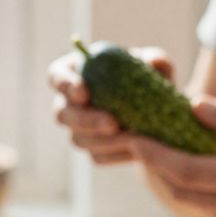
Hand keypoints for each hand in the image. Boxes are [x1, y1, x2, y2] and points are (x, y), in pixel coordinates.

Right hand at [47, 46, 173, 163]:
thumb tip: (152, 61)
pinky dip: (115, 155)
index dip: (65, 84)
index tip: (84, 92)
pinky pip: (96, 157)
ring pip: (78, 139)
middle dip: (86, 120)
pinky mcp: (93, 150)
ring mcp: (78, 129)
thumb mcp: (156, 66)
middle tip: (111, 124)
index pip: (56, 76)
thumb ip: (155, 60)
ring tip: (129, 139)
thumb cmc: (149, 79)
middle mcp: (70, 103)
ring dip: (102, 141)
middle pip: (62, 113)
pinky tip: (135, 152)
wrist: (159, 113)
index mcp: (77, 73)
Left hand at [130, 98, 215, 216]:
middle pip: (183, 192)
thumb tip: (194, 106)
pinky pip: (214, 209)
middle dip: (158, 167)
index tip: (136, 139)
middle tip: (141, 140)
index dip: (156, 157)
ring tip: (161, 150)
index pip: (186, 173)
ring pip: (196, 203)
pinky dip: (198, 189)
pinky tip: (193, 166)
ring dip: (176, 179)